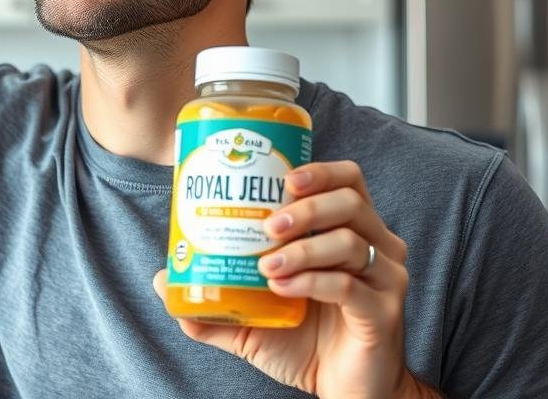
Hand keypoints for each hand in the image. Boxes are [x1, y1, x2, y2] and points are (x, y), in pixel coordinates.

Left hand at [154, 160, 425, 398]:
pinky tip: (283, 288)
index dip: (319, 171)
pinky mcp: (384, 310)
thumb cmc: (306, 347)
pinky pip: (349, 284)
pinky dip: (311, 281)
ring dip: (301, 247)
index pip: (347, 180)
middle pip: (350, 201)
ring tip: (266, 265)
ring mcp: (385, 276)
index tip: (282, 177)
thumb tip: (162, 281)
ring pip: (349, 239)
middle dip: (305, 207)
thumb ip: (213, 302)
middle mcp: (376, 246)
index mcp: (351, 231)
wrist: (345, 395)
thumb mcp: (252, 320)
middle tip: (267, 226)